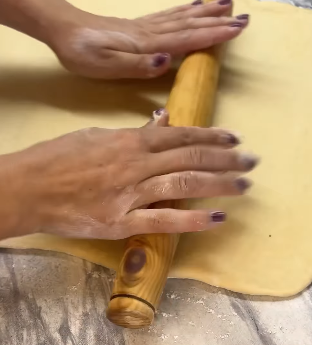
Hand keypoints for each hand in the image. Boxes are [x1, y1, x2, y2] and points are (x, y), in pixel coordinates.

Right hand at [5, 112, 257, 239]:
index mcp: (129, 141)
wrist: (28, 187)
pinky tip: (216, 218)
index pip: (180, 135)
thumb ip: (132, 132)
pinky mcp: (120, 222)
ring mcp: (129, 194)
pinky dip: (191, 221)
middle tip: (250, 161)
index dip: (211, 137)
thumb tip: (162, 122)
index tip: (234, 139)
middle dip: (225, 160)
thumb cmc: (57, 158)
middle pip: (190, 159)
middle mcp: (135, 164)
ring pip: (183, 186)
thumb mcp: (96, 136)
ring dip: (218, 185)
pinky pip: (162, 222)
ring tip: (243, 185)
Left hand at [50, 0, 248, 78]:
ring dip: (205, 14)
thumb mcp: (107, 65)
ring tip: (225, 6)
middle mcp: (150, 33)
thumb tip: (167, 61)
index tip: (237, 29)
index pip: (187, 39)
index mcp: (147, 44)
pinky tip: (192, 7)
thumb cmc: (82, 53)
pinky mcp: (137, 27)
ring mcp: (144, 27)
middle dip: (217, 22)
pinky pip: (168, 16)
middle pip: (190, 26)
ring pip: (181, 18)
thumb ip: (138, 65)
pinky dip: (184, 11)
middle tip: (242, 18)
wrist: (62, 29)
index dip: (213, 35)